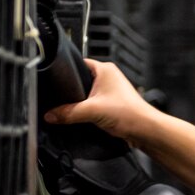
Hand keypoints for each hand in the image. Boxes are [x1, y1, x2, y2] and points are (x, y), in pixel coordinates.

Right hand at [43, 59, 158, 141]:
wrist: (145, 130)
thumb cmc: (128, 113)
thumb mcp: (91, 111)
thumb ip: (67, 112)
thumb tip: (50, 115)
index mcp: (105, 69)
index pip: (78, 64)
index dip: (66, 72)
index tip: (56, 82)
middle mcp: (109, 77)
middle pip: (81, 80)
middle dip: (72, 91)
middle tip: (62, 99)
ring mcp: (112, 90)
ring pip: (88, 93)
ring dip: (81, 102)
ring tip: (73, 109)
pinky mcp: (113, 104)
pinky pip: (95, 103)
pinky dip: (89, 110)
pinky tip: (83, 117)